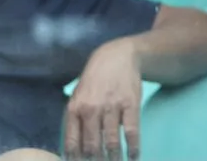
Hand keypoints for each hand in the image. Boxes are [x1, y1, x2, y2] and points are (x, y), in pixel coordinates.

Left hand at [65, 38, 142, 160]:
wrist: (116, 57)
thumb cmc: (94, 81)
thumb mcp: (77, 98)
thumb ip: (74, 122)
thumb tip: (73, 151)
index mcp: (75, 110)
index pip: (72, 144)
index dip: (76, 160)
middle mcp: (91, 110)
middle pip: (92, 146)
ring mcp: (112, 107)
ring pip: (111, 141)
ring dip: (114, 158)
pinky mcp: (131, 104)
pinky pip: (131, 131)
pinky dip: (133, 147)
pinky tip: (134, 156)